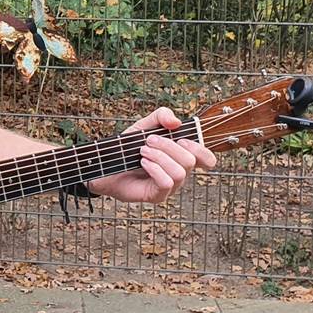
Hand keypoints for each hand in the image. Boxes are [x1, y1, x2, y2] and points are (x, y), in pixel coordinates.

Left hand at [87, 107, 216, 203]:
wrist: (105, 164)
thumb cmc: (128, 147)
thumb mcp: (144, 125)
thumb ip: (161, 116)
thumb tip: (176, 122)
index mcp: (181, 157)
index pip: (207, 159)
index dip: (200, 148)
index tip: (181, 139)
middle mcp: (179, 173)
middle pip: (190, 161)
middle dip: (168, 146)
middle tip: (148, 140)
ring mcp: (170, 186)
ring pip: (180, 172)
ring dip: (159, 157)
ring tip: (142, 151)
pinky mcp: (157, 196)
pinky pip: (166, 183)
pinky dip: (155, 169)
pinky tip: (143, 162)